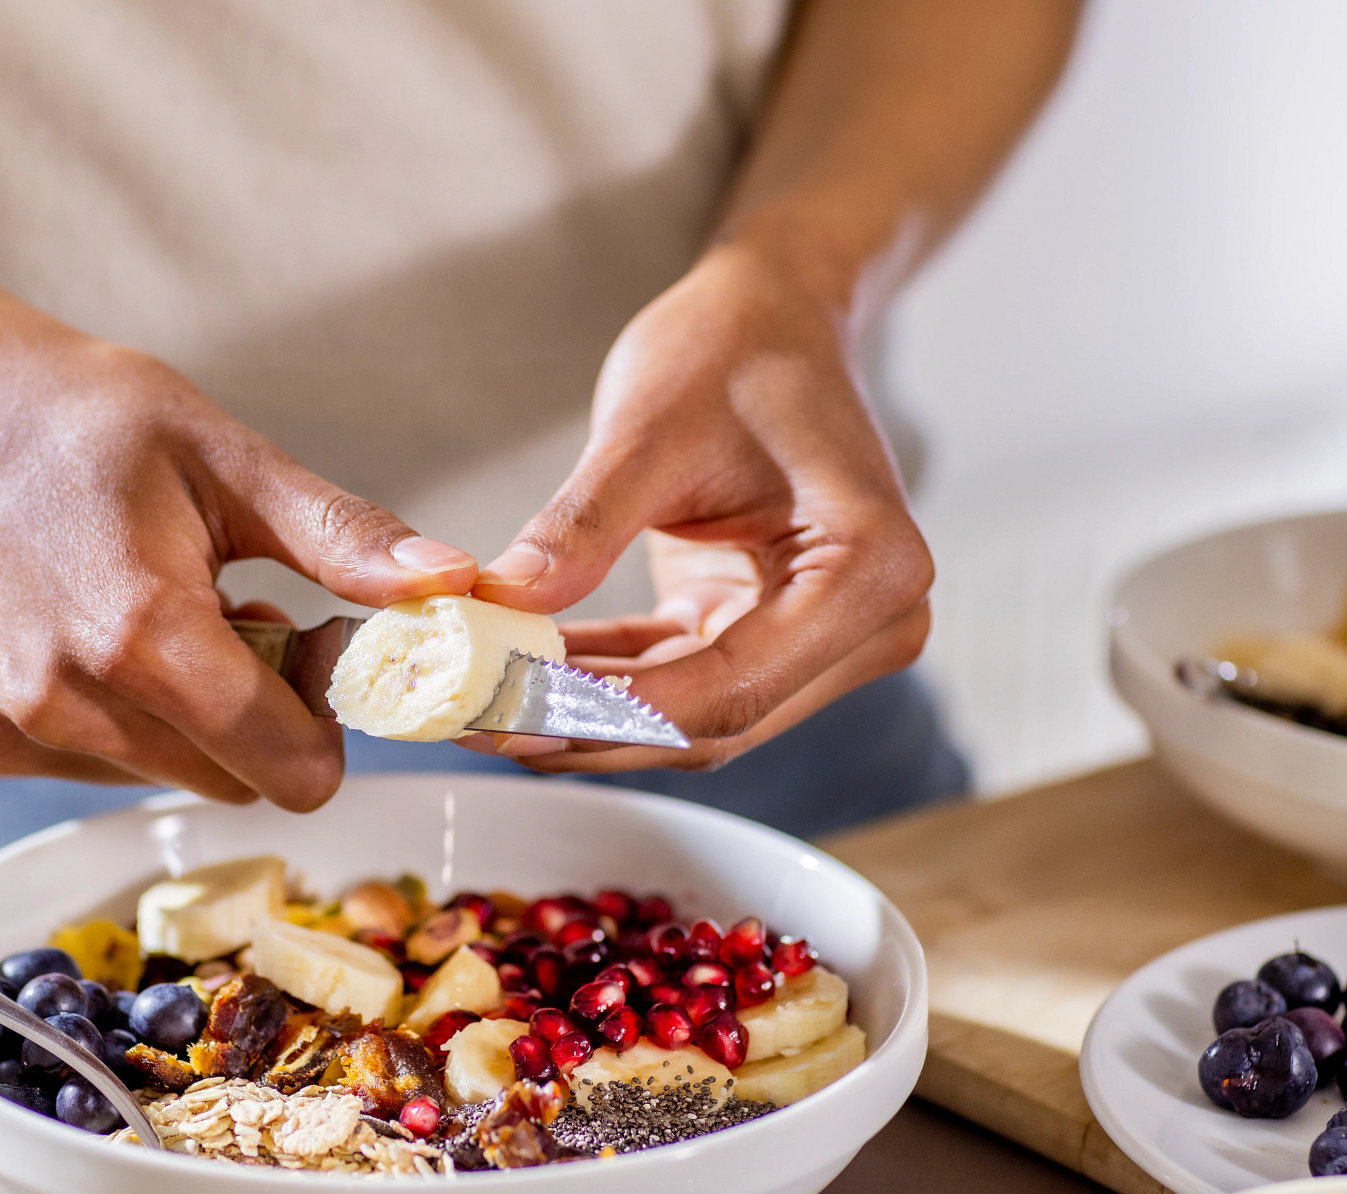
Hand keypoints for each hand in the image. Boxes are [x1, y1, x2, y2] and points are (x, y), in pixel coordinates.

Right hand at [0, 278, 477, 807]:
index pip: (287, 767)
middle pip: (225, 781)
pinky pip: (73, 770)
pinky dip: (94, 721)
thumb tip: (452, 585)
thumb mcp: (226, 458)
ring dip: (171, 720)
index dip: (322, 727)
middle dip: (250, 719)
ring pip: (151, 778)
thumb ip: (342, 539)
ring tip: (141, 616)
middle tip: (227, 619)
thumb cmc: (77, 417)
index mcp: (140, 634)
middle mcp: (59, 701)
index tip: (307, 658)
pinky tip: (70, 636)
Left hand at [466, 239, 932, 771]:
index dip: (611, 711)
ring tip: (480, 705)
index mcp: (870, 568)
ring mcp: (828, 640)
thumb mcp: (648, 426)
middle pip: (714, 720)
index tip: (510, 711)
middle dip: (588, 727)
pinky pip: (678, 682)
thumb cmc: (735, 345)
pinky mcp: (773, 636)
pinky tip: (521, 675)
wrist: (774, 314)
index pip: (729, 685)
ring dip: (586, 716)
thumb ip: (581, 525)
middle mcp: (871, 623)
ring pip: (692, 719)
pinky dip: (602, 683)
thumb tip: (503, 604)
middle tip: (475, 721)